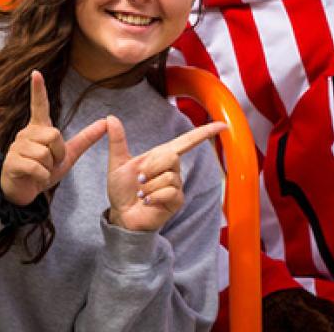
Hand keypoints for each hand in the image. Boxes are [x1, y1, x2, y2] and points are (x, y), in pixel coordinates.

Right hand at [0, 72, 107, 206]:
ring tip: (40, 170)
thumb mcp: (68, 154)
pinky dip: (42, 176)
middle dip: (58, 153)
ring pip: (45, 152)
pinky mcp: (11, 163)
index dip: (38, 90)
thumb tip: (106, 122)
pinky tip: (34, 178)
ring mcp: (16, 147)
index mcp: (39, 129)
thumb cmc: (44, 170)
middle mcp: (26, 134)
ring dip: (48, 167)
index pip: (39, 106)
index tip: (36, 72)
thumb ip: (86, 138)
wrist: (25, 192)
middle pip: (54, 135)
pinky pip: (36, 167)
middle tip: (50, 163)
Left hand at [105, 116, 225, 232]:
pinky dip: (153, 197)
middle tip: (140, 179)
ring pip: (168, 177)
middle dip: (151, 167)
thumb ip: (117, 141)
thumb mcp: (117, 163)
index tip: (223, 125)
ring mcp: (177, 185)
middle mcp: (173, 169)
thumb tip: (111, 118)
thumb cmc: (122, 190)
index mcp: (162, 156)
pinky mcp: (177, 200)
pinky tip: (147, 201)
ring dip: (149, 186)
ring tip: (142, 194)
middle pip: (172, 156)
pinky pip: (170, 192)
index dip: (206, 132)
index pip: (188, 140)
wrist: (121, 215)